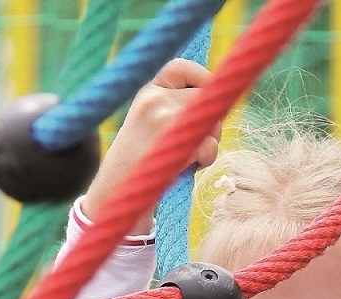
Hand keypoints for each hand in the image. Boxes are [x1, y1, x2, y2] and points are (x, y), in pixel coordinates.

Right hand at [82, 58, 223, 228]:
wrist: (120, 187)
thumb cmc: (143, 160)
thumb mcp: (154, 122)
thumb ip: (180, 107)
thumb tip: (220, 99)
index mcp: (148, 91)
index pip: (182, 68)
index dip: (202, 77)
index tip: (212, 94)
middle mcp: (155, 98)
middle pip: (205, 95)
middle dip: (211, 117)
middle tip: (202, 139)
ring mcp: (164, 117)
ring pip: (210, 117)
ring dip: (211, 139)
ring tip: (192, 155)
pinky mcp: (174, 140)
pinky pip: (209, 141)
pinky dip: (207, 156)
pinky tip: (192, 165)